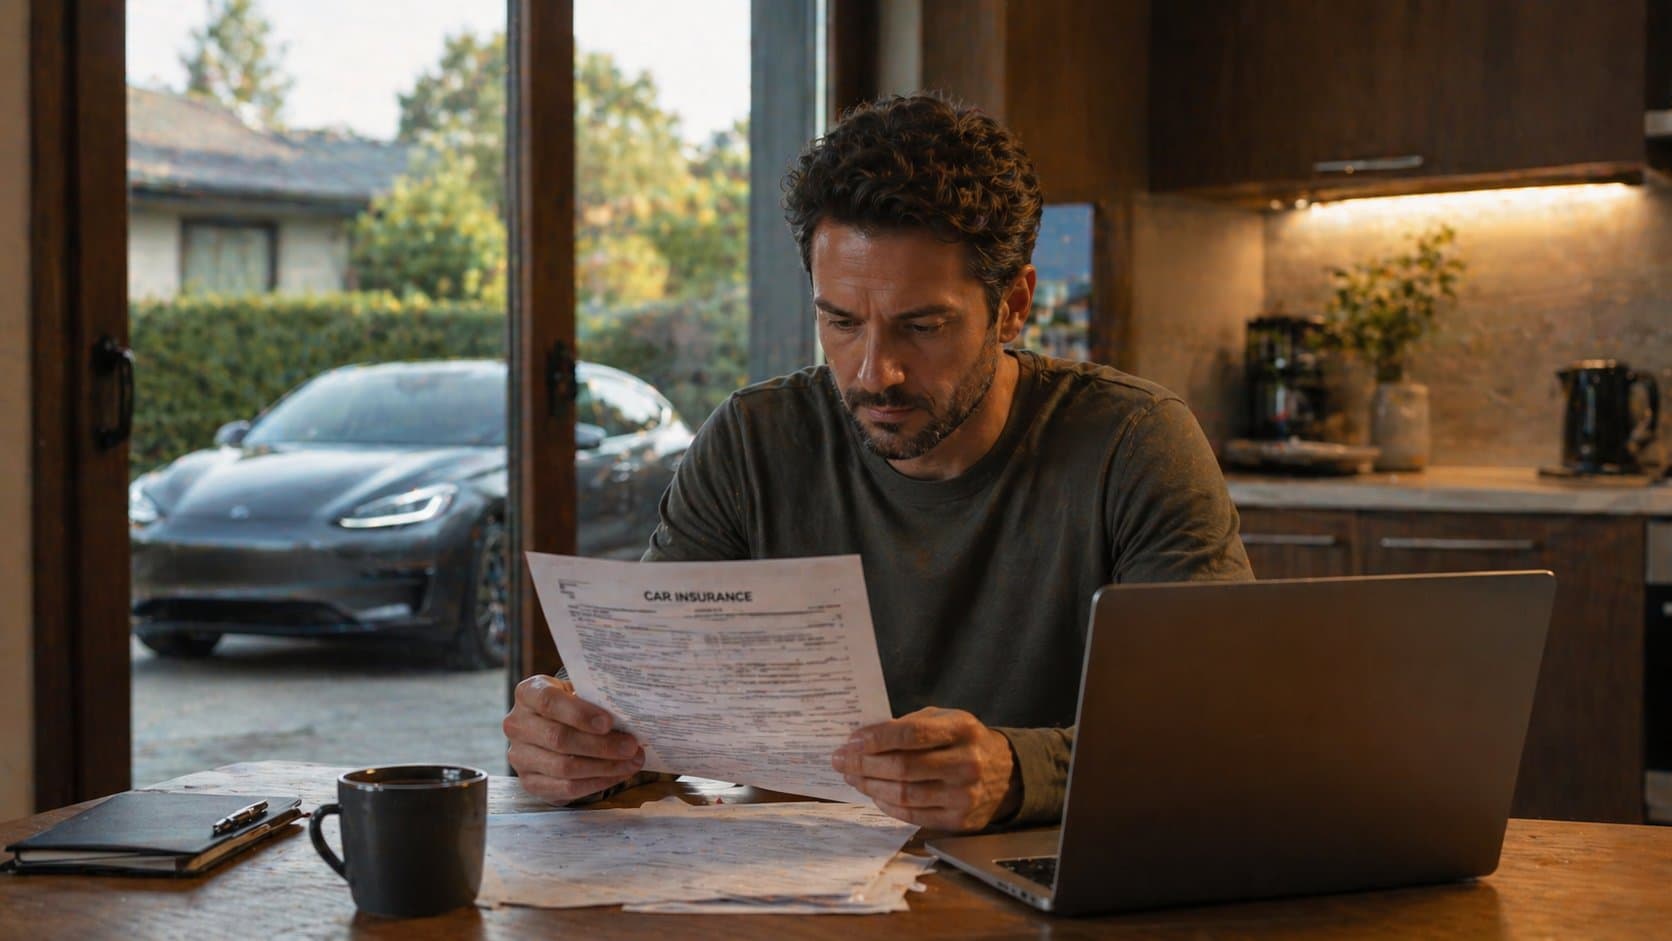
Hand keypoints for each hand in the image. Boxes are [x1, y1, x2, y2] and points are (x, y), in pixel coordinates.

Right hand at [503, 674, 644, 804]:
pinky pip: (565, 788)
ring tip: (631, 762)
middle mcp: (517, 724)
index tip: (608, 722)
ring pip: (563, 767)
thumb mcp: (578, 692)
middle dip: (601, 745)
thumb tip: (628, 716)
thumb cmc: (572, 705)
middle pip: (559, 738)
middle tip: (631, 747)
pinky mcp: (529, 782)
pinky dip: (596, 783)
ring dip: (603, 767)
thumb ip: (594, 699)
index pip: (549, 702)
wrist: (551, 727)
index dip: (579, 714)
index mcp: (528, 693)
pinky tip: (617, 775)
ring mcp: (519, 756)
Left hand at [831, 707, 1020, 831]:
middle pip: (903, 767)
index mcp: (963, 729)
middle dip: (864, 763)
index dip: (876, 738)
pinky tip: (874, 794)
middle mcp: (966, 763)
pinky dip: (887, 804)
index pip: (911, 734)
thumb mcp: (945, 719)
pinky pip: (913, 814)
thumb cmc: (964, 741)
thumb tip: (863, 738)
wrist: (1006, 773)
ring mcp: (964, 795)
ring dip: (870, 785)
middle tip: (841, 760)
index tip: (851, 741)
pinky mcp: (960, 820)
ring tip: (852, 776)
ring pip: (904, 793)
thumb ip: (909, 725)